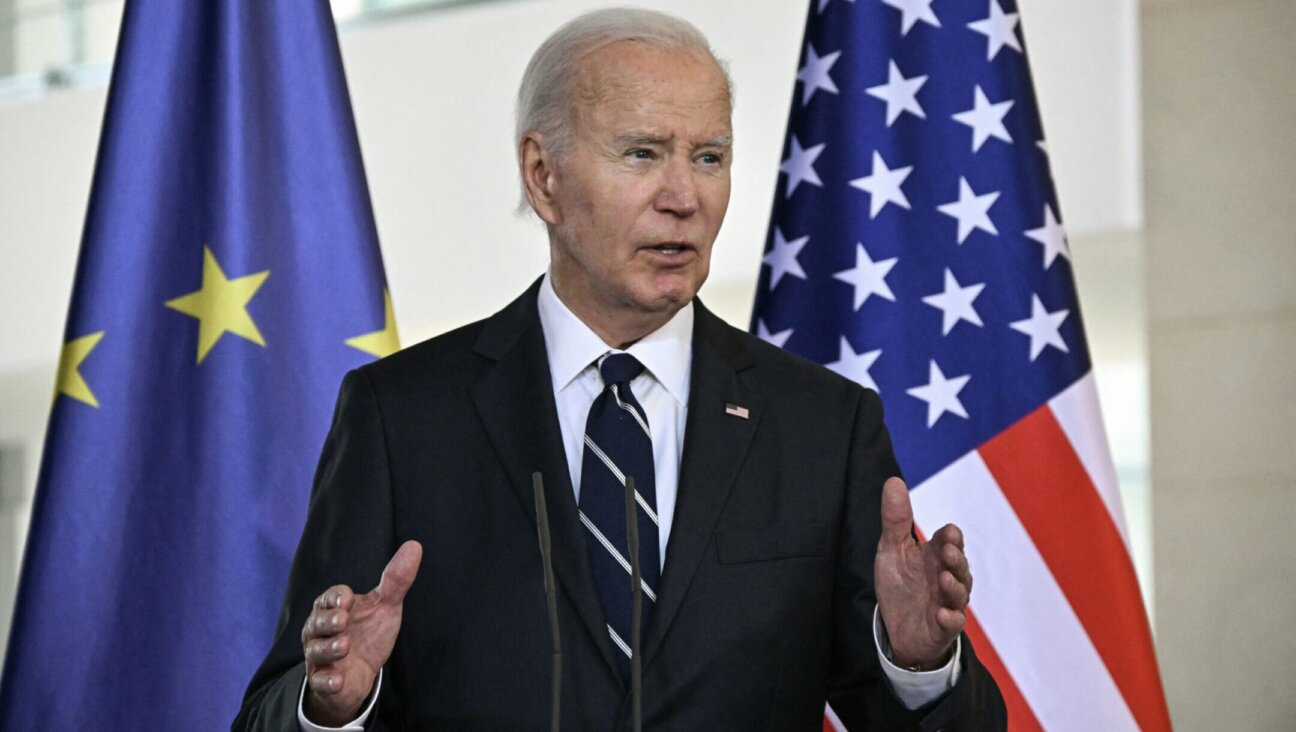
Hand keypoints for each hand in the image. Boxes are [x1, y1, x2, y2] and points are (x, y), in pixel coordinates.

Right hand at [301, 540, 422, 725]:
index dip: (337, 597)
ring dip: (329, 648)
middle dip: (328, 621)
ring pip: (317, 650)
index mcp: (333, 608)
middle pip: (317, 622)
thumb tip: (415, 545)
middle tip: (342, 621)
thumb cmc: (368, 633)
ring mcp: (320, 656)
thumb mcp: (385, 606)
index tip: (348, 598)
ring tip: (344, 646)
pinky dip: (327, 681)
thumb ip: (396, 579)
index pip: (329, 598)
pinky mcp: (323, 681)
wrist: (359, 674)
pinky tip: (337, 681)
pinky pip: (321, 682)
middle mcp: (320, 631)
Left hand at [874, 477, 970, 669]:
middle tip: (947, 552)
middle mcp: (946, 576)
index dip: (951, 536)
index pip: (952, 539)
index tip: (946, 534)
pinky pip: (953, 624)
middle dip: (956, 558)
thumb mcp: (892, 549)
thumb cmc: (900, 584)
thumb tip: (893, 481)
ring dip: (954, 586)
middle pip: (959, 564)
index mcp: (935, 555)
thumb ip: (895, 519)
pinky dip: (950, 619)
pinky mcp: (943, 627)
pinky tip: (943, 615)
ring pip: (960, 593)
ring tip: (944, 579)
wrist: (896, 627)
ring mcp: (947, 602)